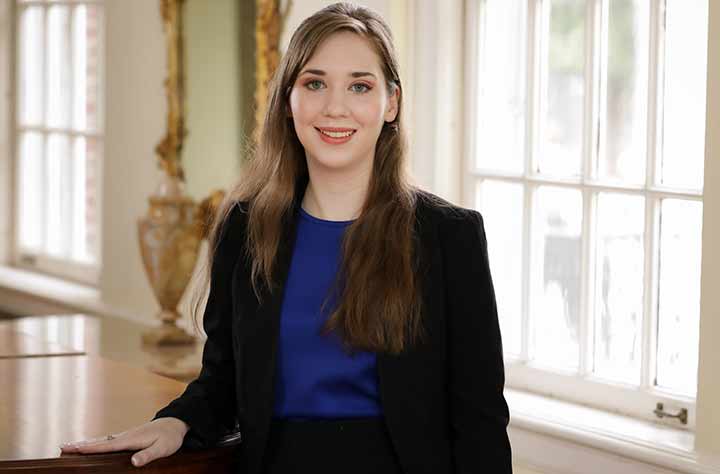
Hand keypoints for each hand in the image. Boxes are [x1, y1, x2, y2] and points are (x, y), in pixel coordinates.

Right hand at [59, 417, 189, 467]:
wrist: (176, 423)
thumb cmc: (170, 437)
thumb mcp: (163, 448)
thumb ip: (148, 455)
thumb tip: (133, 462)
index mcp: (130, 439)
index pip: (106, 446)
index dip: (90, 448)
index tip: (74, 449)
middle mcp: (125, 436)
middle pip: (99, 441)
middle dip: (81, 444)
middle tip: (62, 447)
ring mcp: (126, 436)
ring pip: (102, 440)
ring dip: (86, 443)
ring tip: (69, 446)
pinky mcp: (128, 437)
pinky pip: (108, 441)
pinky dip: (96, 442)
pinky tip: (91, 445)